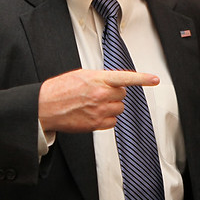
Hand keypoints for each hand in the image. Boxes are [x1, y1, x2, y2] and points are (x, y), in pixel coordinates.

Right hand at [38, 69, 158, 132]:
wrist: (45, 106)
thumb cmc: (60, 90)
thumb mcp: (81, 75)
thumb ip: (101, 78)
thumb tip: (113, 82)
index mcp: (98, 79)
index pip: (125, 78)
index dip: (143, 79)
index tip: (155, 79)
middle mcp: (101, 95)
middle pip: (123, 95)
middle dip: (115, 93)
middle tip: (99, 93)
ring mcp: (99, 110)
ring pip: (119, 108)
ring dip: (110, 106)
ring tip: (93, 104)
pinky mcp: (96, 124)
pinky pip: (113, 121)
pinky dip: (107, 118)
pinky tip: (93, 114)